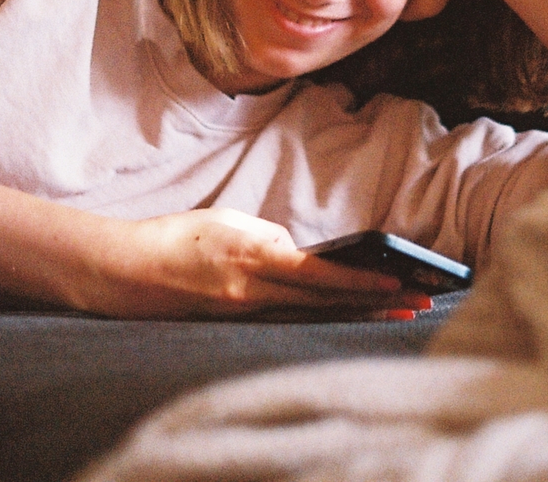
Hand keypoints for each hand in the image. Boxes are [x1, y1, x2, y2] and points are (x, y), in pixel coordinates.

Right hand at [97, 208, 432, 319]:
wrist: (128, 273)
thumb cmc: (180, 237)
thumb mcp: (231, 221)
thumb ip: (271, 239)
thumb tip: (302, 256)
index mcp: (253, 255)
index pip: (320, 272)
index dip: (360, 280)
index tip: (396, 280)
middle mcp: (254, 290)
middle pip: (327, 301)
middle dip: (375, 302)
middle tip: (419, 303)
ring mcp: (246, 313)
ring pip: (315, 317)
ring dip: (358, 315)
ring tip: (398, 314)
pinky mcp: (239, 325)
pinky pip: (290, 323)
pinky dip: (323, 320)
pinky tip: (349, 319)